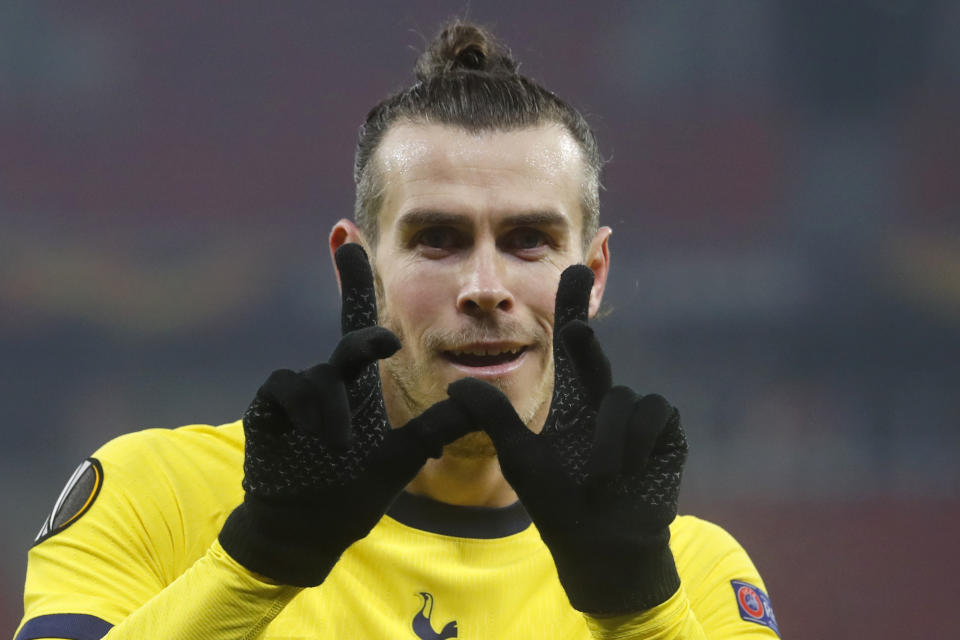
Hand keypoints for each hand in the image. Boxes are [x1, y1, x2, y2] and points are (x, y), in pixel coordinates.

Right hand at [219, 243, 472, 586]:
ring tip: (340, 445)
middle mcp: (330, 379)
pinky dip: (303, 408)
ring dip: (333, 406)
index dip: (354, 281)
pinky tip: (316, 435)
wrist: (308, 529)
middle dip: (364, 334)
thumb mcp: (403, 455)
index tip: (348, 234)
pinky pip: (284, 387)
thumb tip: (481, 398)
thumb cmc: (353, 488)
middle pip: (348, 338)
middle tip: (387, 344)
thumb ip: (438, 426)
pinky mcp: (269, 409)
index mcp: (359, 385)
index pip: (361, 323)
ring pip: (319, 373)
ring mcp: (298, 393)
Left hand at [448, 265, 687, 614]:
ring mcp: (638, 414)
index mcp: (572, 401)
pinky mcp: (667, 431)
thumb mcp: (522, 458)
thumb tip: (457, 383)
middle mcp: (604, 399)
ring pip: (621, 399)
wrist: (602, 547)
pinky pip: (653, 415)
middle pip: (593, 356)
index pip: (570, 349)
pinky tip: (630, 474)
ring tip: (599, 481)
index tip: (571, 268)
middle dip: (584, 338)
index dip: (572, 307)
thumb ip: (495, 420)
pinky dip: (635, 446)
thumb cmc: (562, 503)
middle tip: (572, 324)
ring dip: (606, 444)